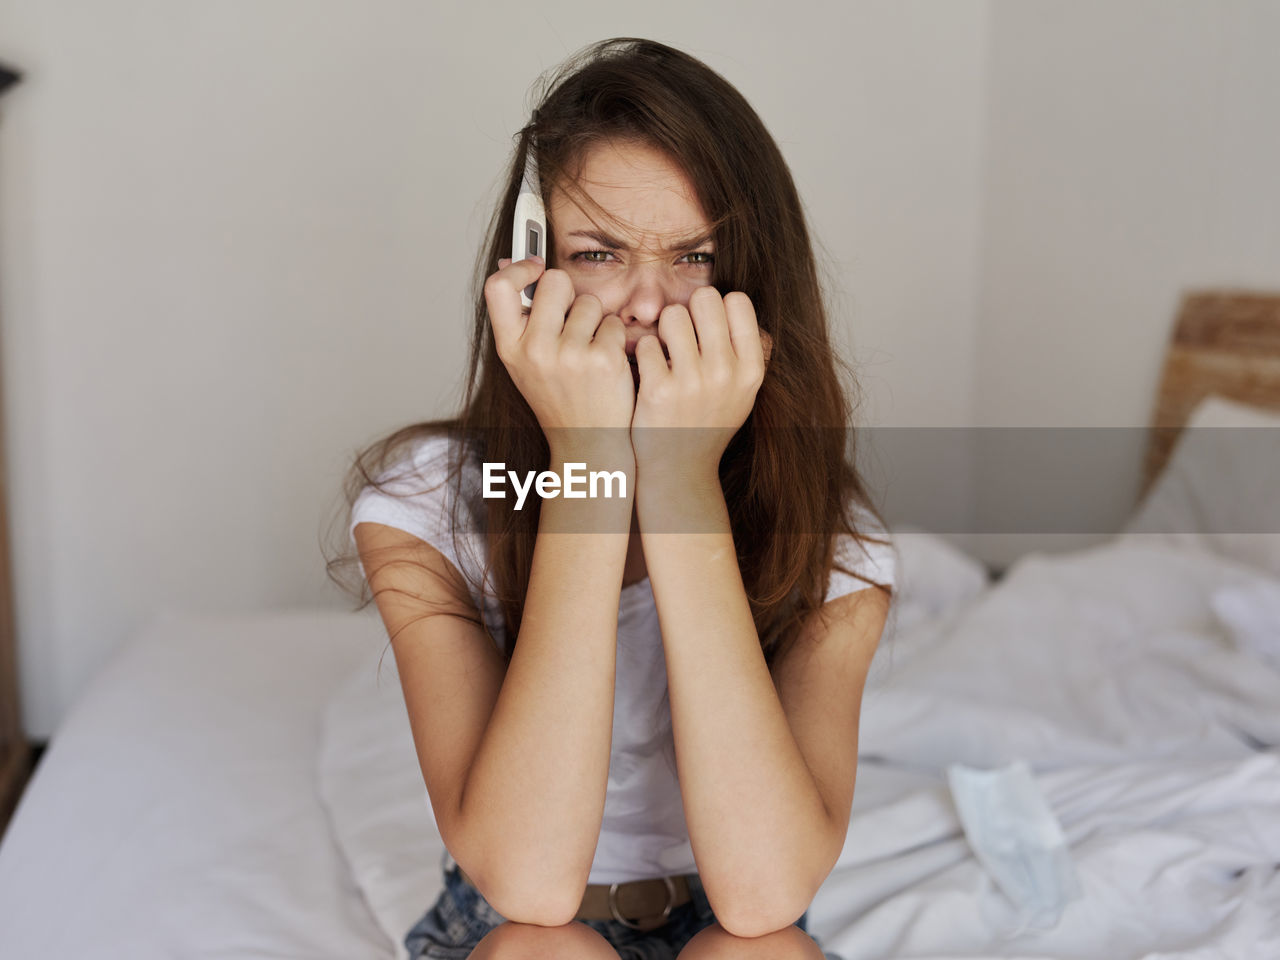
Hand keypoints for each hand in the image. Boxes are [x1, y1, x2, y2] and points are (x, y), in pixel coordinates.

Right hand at [485, 257, 635, 454]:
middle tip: (573, 322)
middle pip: (555, 281)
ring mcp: (569, 355)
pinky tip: (608, 365)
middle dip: (569, 294)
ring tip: (589, 353)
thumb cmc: (559, 399)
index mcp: (510, 348)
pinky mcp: (602, 359)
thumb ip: (519, 316)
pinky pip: (614, 323)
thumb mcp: (525, 362)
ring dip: (596, 321)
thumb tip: (507, 260)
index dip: (518, 268)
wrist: (589, 444)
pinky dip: (616, 339)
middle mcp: (534, 350)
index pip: (498, 287)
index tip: (535, 266)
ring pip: (590, 302)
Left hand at [630, 287, 771, 476]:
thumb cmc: (708, 424)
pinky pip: (647, 343)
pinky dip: (645, 353)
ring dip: (664, 328)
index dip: (718, 306)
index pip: (737, 301)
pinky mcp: (658, 391)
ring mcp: (692, 382)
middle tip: (682, 334)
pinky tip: (650, 371)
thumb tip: (738, 305)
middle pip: (705, 298)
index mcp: (751, 369)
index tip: (707, 326)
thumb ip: (747, 353)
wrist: (679, 470)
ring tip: (666, 351)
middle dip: (689, 310)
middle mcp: (726, 373)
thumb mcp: (743, 394)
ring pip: (672, 315)